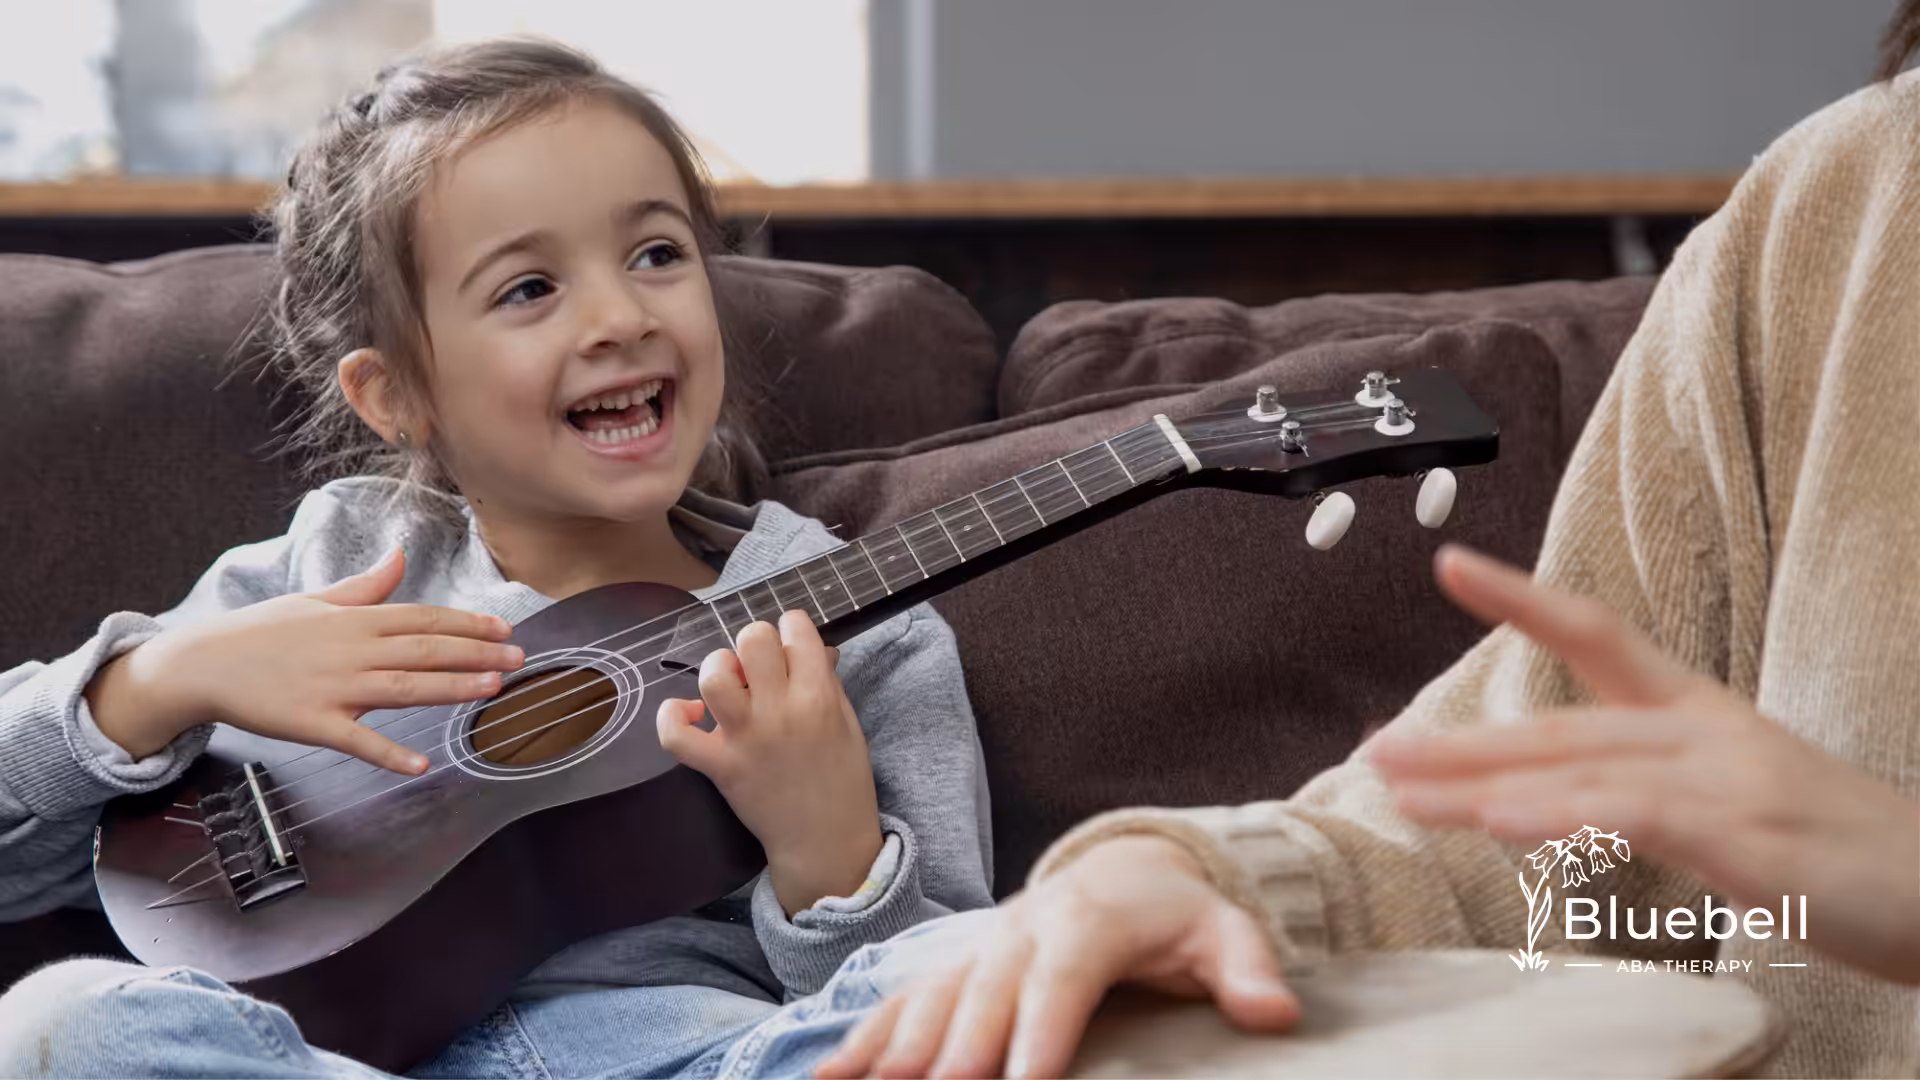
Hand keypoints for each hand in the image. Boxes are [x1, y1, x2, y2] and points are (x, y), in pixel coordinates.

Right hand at [88, 548, 522, 774]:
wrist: (202, 664)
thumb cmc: (260, 633)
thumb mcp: (314, 600)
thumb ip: (365, 587)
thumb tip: (399, 558)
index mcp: (355, 620)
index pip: (423, 617)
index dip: (467, 623)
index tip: (503, 629)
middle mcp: (352, 650)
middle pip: (425, 649)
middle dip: (476, 653)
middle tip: (518, 659)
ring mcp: (334, 687)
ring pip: (404, 687)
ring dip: (451, 688)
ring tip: (491, 688)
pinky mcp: (313, 722)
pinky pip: (357, 740)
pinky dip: (388, 753)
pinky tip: (420, 763)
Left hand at [656, 609, 881, 913]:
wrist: (826, 841)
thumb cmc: (843, 780)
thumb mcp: (848, 722)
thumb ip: (826, 681)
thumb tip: (810, 647)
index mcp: (819, 696)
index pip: (795, 629)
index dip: (790, 629)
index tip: (789, 646)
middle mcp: (781, 711)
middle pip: (752, 639)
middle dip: (755, 643)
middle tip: (760, 667)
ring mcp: (747, 738)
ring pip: (714, 675)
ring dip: (719, 668)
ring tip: (730, 684)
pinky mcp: (720, 766)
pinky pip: (676, 735)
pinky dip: (673, 716)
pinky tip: (690, 712)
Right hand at [817, 835, 1299, 1079]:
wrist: (1124, 868)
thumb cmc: (1175, 914)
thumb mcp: (1224, 932)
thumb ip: (1248, 969)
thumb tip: (1276, 1012)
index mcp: (1087, 920)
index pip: (1061, 980)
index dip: (1039, 1030)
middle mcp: (1022, 929)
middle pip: (984, 994)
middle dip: (954, 1052)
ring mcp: (981, 946)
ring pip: (932, 997)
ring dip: (896, 1046)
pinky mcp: (956, 966)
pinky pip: (902, 1001)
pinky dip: (863, 1039)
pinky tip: (826, 1078)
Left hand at [1370, 544, 1919, 983]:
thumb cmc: (1841, 853)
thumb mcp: (1735, 800)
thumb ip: (1646, 787)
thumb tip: (1551, 793)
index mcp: (1701, 714)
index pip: (1601, 634)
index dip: (1524, 597)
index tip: (1451, 563)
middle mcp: (1707, 735)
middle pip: (1560, 726)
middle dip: (1459, 741)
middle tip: (1373, 749)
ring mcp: (1729, 782)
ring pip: (1582, 770)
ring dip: (1483, 782)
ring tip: (1403, 788)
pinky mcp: (1751, 840)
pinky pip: (1639, 820)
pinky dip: (1566, 817)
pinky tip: (1503, 823)